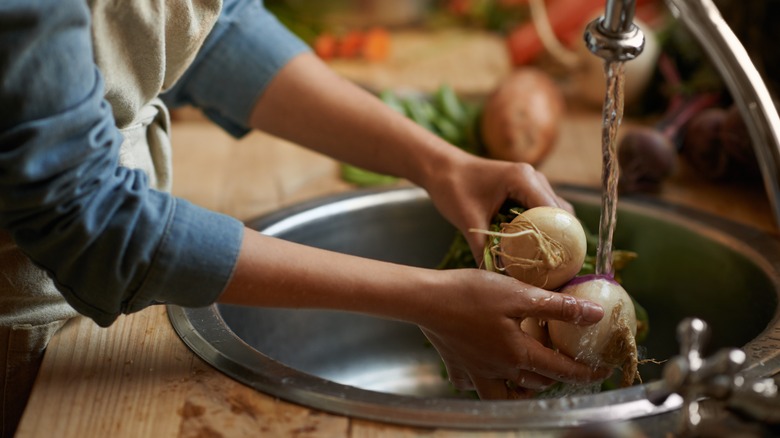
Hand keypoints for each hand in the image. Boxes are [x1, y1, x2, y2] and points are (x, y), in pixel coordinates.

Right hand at [419, 269, 607, 398]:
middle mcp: (500, 369)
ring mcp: (476, 371)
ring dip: (522, 390)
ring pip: (504, 395)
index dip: (586, 371)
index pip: (562, 369)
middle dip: (556, 378)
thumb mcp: (520, 294)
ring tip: (530, 378)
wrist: (426, 299)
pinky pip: (472, 384)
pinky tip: (484, 370)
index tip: (603, 370)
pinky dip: (482, 382)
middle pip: (537, 383)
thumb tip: (595, 314)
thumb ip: (558, 307)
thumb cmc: (471, 294)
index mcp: (519, 353)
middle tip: (566, 365)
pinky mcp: (456, 365)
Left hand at [422, 153, 572, 263]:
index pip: (553, 213)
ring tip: (546, 259)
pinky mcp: (525, 189)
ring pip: (554, 212)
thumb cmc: (453, 188)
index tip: (555, 264)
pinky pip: (542, 210)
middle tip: (554, 266)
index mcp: (523, 180)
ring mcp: (532, 182)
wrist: (442, 168)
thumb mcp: (467, 221)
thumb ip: (482, 250)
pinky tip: (533, 247)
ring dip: (551, 233)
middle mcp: (534, 178)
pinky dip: (541, 227)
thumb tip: (493, 279)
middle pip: (560, 214)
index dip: (558, 239)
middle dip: (559, 239)